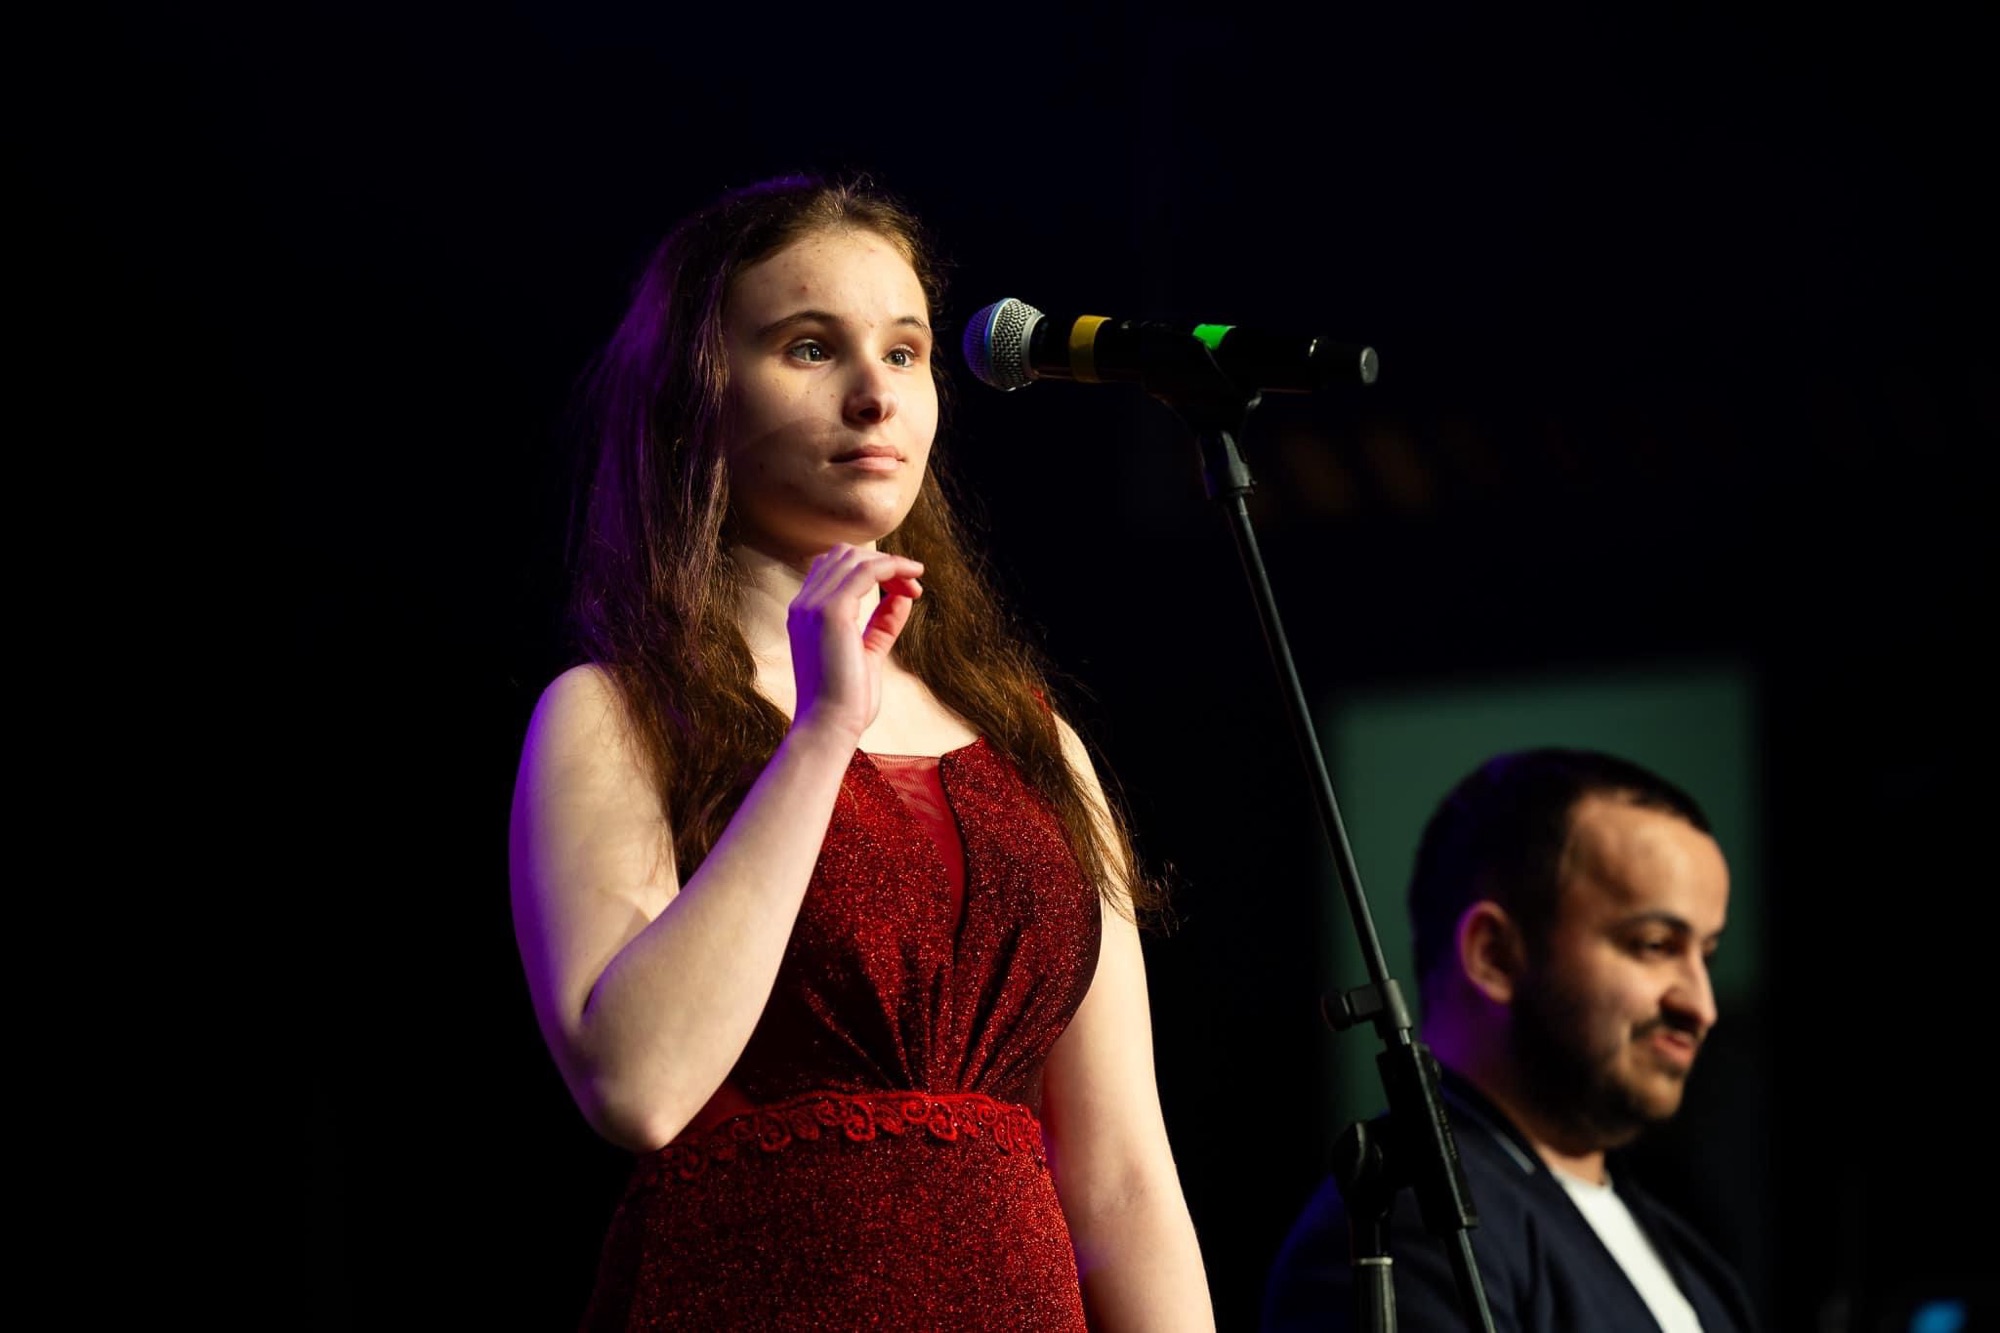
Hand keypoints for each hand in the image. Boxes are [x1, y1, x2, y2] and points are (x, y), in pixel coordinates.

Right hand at [786, 545, 923, 741]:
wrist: (830, 726)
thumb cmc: (846, 701)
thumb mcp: (868, 653)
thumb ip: (881, 624)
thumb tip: (902, 597)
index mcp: (806, 614)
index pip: (834, 569)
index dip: (871, 569)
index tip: (903, 589)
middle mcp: (804, 604)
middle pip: (844, 556)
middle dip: (883, 563)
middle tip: (914, 585)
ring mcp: (813, 605)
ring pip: (855, 558)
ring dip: (892, 564)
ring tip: (916, 582)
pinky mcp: (831, 611)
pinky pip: (866, 571)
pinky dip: (892, 567)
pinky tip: (912, 579)